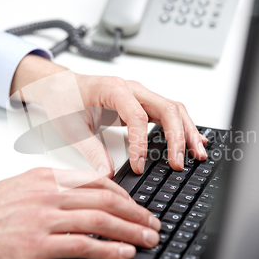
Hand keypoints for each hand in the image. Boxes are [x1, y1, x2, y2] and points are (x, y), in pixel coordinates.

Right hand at [0, 169, 160, 258]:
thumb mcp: (23, 186)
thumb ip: (55, 190)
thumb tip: (84, 200)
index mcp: (49, 177)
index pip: (98, 182)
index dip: (125, 195)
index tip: (137, 206)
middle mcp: (50, 193)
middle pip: (106, 200)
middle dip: (136, 212)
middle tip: (153, 223)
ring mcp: (44, 217)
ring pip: (100, 220)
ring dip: (130, 230)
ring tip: (149, 238)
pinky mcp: (36, 243)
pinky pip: (82, 243)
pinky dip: (108, 247)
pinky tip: (125, 251)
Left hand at [11, 55, 207, 174]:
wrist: (61, 86)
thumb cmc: (64, 99)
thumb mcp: (71, 127)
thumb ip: (90, 151)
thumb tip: (107, 173)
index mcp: (113, 89)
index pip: (137, 116)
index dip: (141, 144)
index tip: (140, 166)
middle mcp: (132, 89)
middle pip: (166, 108)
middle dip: (178, 137)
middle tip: (179, 163)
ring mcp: (140, 96)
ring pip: (174, 110)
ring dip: (187, 132)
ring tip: (197, 154)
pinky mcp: (143, 105)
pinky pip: (168, 114)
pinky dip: (182, 128)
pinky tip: (192, 141)